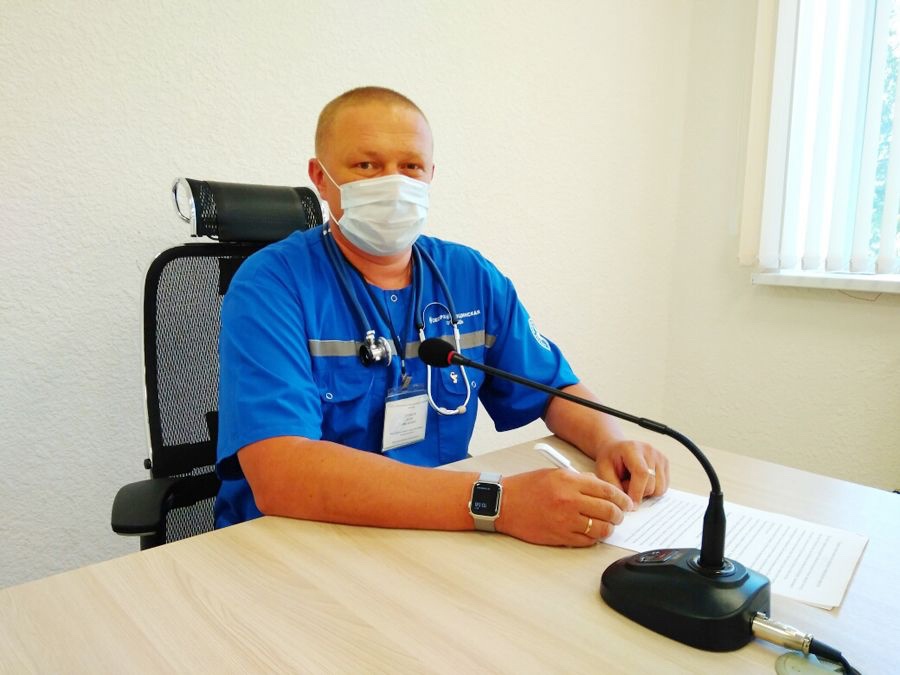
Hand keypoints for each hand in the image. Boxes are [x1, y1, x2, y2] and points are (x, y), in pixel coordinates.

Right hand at [495, 468, 632, 546]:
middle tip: (619, 516)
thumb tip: (601, 488)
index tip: (626, 503)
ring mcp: (565, 520)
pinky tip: (592, 533)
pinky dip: (594, 538)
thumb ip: (580, 479)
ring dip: (609, 528)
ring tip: (607, 525)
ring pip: (601, 529)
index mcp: (570, 481)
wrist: (504, 503)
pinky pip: (586, 541)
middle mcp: (569, 501)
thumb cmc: (527, 487)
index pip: (607, 491)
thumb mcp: (555, 473)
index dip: (622, 498)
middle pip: (608, 511)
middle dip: (619, 515)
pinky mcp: (559, 536)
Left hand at [593, 439, 668, 506]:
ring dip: (646, 493)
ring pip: (660, 488)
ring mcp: (659, 456)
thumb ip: (614, 487)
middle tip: (624, 487)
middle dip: (638, 493)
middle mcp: (649, 450)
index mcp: (632, 448)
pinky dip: (653, 490)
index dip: (637, 492)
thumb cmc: (608, 460)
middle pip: (652, 484)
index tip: (630, 506)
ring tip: (633, 484)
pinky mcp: (665, 463)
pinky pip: (664, 487)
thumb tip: (628, 505)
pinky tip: (641, 483)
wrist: (615, 449)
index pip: (641, 473)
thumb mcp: (603, 471)